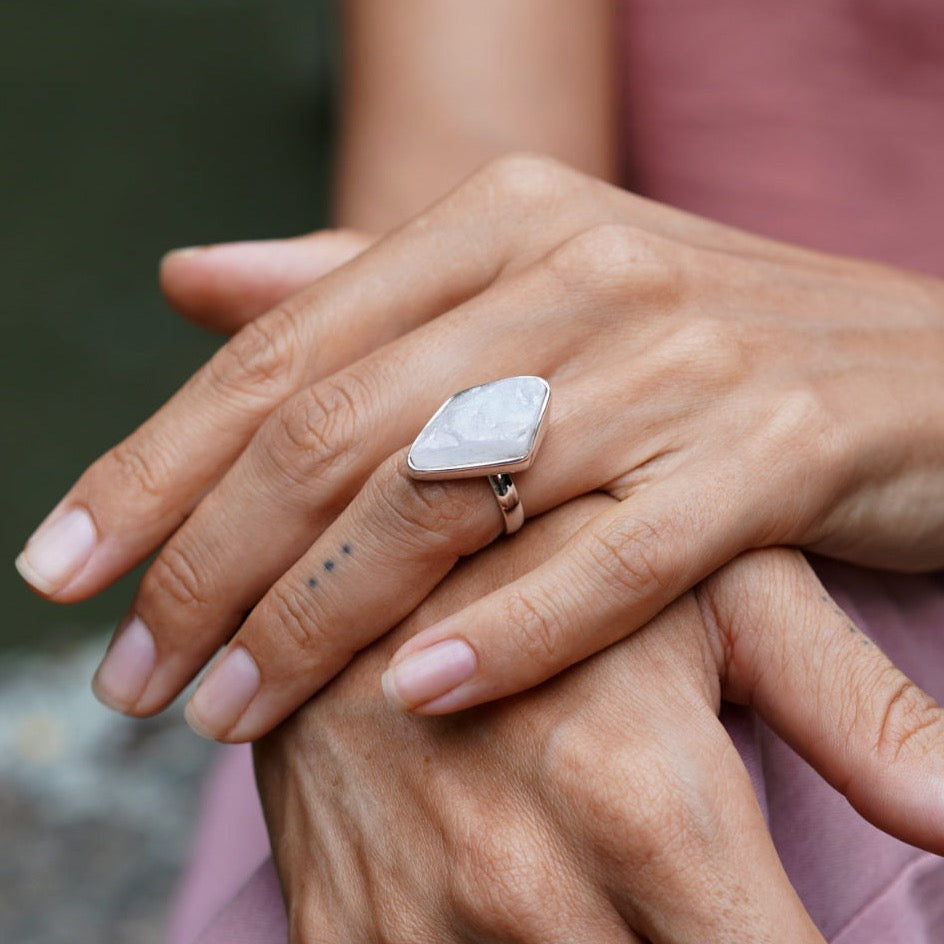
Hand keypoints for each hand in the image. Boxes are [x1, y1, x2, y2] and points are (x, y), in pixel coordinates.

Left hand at [15, 155, 943, 739]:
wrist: (918, 366)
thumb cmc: (703, 344)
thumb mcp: (527, 293)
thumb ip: (359, 291)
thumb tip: (193, 282)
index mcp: (500, 224)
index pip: (283, 352)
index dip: (153, 467)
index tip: (64, 571)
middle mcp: (577, 269)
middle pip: (338, 432)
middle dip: (208, 569)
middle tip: (131, 680)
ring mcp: (678, 356)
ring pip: (451, 497)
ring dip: (318, 623)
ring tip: (228, 717)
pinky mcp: (771, 450)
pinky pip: (612, 556)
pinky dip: (507, 632)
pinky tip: (412, 700)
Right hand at [254, 496, 943, 943]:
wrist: (347, 556)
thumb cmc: (548, 558)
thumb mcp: (714, 592)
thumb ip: (849, 705)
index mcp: (640, 799)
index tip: (801, 929)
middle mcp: (525, 884)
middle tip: (701, 898)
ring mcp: (417, 921)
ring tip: (612, 891)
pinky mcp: (342, 930)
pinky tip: (529, 914)